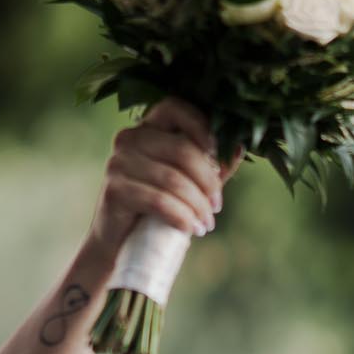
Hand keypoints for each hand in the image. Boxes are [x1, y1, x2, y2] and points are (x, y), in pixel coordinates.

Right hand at [83, 97, 230, 258]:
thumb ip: (210, 165)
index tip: (218, 157)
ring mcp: (118, 162)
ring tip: (206, 223)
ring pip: (173, 180)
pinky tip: (191, 229)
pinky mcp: (114, 190)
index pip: (175, 107)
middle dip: (208, 182)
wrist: (122, 245)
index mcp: (148, 128)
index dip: (201, 126)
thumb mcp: (188, 184)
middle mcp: (128, 138)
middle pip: (182, 150)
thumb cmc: (157, 210)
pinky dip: (181, 217)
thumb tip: (239, 146)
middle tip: (216, 206)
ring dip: (197, 206)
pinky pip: (158, 201)